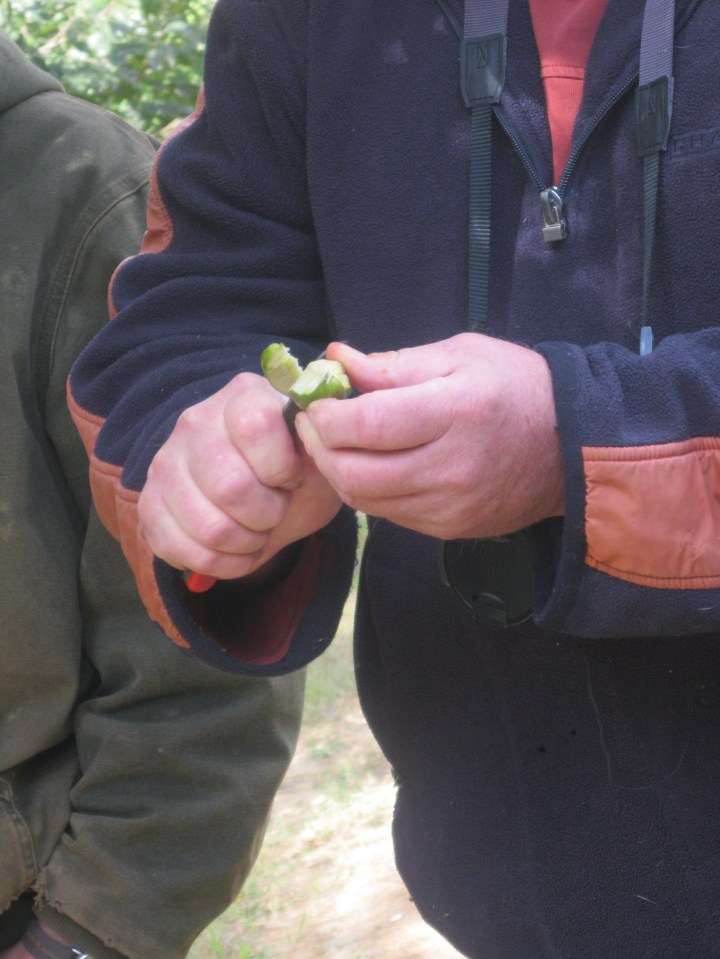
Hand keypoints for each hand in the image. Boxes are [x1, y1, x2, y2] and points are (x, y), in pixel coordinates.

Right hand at [138, 372, 341, 578]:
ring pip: (210, 527)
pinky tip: (235, 550)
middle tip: (275, 512)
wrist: (263, 494)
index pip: (256, 425)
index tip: (292, 479)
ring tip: (256, 531)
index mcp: (243, 396)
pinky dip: (222, 564)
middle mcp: (196, 421)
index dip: (281, 467)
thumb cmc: (295, 469)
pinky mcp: (150, 503)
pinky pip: (183, 551)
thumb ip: (318, 444)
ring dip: (246, 543)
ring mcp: (166, 462)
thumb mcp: (318, 454)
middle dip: (267, 515)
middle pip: (230, 486)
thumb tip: (313, 438)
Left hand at [295, 334, 563, 539]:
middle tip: (312, 424)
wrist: (572, 445)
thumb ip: (394, 364)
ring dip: (337, 472)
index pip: (366, 426)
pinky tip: (371, 464)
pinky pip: (389, 514)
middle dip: (319, 449)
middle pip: (355, 474)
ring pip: (365, 500)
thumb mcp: (460, 355)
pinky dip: (368, 490)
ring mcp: (452, 505)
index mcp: (455, 412)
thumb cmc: (516, 386)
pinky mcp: (451, 528)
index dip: (324, 417)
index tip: (313, 402)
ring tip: (336, 443)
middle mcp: (452, 467)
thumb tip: (333, 360)